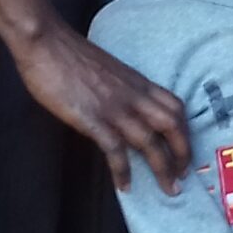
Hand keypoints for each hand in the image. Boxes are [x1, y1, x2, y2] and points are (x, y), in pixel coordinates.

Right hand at [11, 21, 191, 193]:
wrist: (46, 43)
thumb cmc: (71, 55)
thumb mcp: (109, 71)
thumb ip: (122, 89)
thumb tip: (126, 110)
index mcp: (137, 82)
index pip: (175, 106)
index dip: (185, 130)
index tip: (186, 151)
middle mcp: (133, 95)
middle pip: (172, 125)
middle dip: (182, 153)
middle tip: (183, 177)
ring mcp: (114, 107)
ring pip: (150, 141)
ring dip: (162, 168)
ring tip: (168, 190)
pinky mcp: (92, 118)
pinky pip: (115, 149)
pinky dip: (123, 170)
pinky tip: (125, 187)